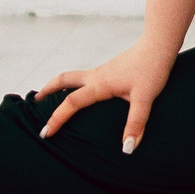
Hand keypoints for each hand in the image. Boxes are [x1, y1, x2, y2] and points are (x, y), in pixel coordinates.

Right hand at [34, 39, 172, 152]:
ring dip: (59, 86)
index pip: (71, 102)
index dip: (56, 119)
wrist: (159, 45)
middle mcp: (96, 76)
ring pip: (73, 77)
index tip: (45, 133)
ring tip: (51, 98)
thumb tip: (127, 148)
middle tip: (35, 103)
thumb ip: (136, 123)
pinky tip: (84, 94)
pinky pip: (84, 78)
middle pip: (63, 80)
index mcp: (99, 84)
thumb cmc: (152, 70)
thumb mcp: (144, 99)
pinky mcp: (110, 70)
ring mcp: (102, 71)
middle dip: (47, 91)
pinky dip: (74, 86)